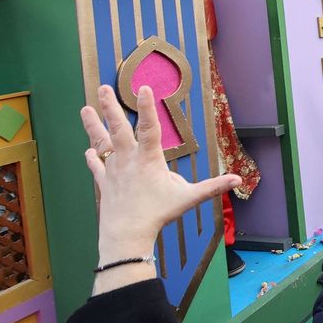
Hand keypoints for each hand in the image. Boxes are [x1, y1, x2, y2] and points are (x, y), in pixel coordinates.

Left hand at [81, 83, 241, 263]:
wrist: (127, 234)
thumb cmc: (158, 215)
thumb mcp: (188, 199)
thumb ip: (213, 186)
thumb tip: (238, 179)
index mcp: (149, 159)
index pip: (149, 128)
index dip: (147, 107)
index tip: (143, 88)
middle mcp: (128, 160)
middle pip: (118, 128)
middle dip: (110, 107)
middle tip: (103, 88)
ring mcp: (114, 170)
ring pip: (102, 143)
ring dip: (93, 125)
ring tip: (85, 109)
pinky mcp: (104, 182)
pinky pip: (97, 166)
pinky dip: (93, 158)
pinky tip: (89, 150)